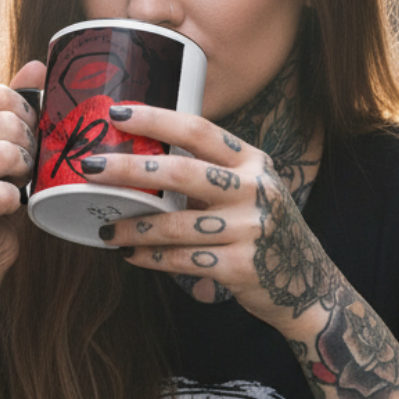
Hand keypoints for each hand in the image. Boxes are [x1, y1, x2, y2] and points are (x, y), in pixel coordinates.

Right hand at [0, 61, 44, 276]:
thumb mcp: (2, 142)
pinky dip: (16, 200)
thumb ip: (16, 103)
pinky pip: (2, 194)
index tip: (28, 135)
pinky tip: (9, 205)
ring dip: (25, 171)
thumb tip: (38, 65)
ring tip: (19, 182)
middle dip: (29, 144)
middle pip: (5, 123)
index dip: (26, 113)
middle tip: (26, 165)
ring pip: (5, 154)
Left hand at [79, 104, 335, 333]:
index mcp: (253, 161)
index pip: (199, 130)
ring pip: (174, 224)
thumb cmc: (263, 228)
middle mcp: (255, 190)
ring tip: (106, 227)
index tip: (117, 114)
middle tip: (90, 168)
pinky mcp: (242, 267)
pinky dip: (150, 257)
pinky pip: (182, 260)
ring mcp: (250, 229)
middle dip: (129, 168)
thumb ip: (210, 172)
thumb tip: (141, 157)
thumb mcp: (250, 188)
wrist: (307, 284)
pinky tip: (131, 254)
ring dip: (133, 226)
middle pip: (181, 171)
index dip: (156, 119)